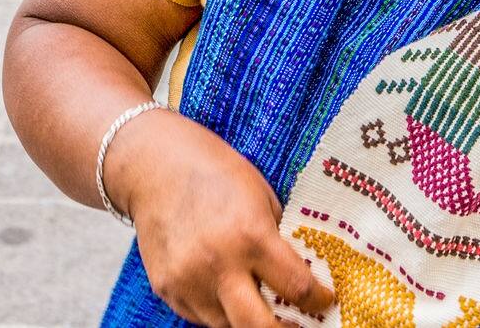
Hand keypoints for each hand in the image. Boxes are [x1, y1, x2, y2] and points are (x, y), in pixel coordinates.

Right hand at [104, 110, 334, 327]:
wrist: (155, 166)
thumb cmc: (215, 173)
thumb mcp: (261, 195)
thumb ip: (277, 238)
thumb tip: (299, 273)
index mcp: (251, 235)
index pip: (296, 287)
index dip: (317, 300)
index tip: (324, 301)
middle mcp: (218, 265)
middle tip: (298, 326)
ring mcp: (188, 282)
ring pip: (227, 327)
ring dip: (247, 321)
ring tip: (260, 304)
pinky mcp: (166, 289)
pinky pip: (201, 316)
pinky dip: (219, 311)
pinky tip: (226, 290)